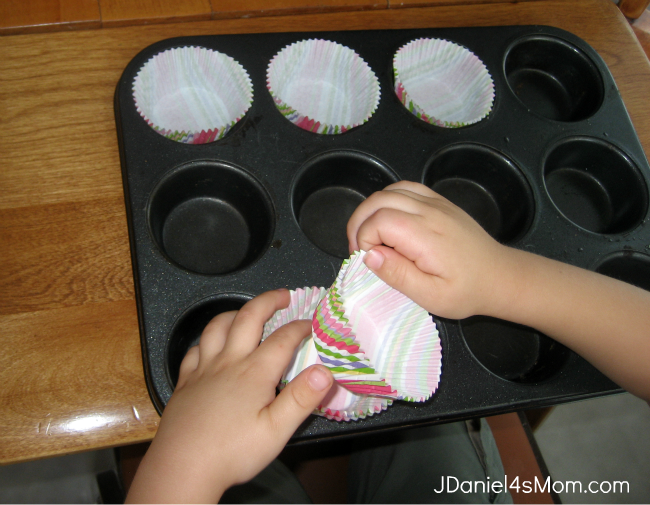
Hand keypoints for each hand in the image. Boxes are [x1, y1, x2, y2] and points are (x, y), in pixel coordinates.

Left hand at [125, 289, 333, 504]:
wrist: (182, 468)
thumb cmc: (232, 452)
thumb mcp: (277, 431)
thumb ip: (302, 398)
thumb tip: (325, 370)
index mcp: (254, 372)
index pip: (283, 338)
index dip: (301, 327)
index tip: (313, 324)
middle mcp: (228, 362)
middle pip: (248, 318)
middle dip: (268, 301)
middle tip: (283, 295)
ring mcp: (203, 369)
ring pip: (217, 327)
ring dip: (235, 312)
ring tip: (247, 311)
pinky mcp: (185, 382)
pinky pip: (194, 349)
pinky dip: (206, 340)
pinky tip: (211, 346)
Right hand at [347, 181, 512, 318]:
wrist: (500, 276)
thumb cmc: (467, 291)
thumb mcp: (431, 296)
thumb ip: (398, 275)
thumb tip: (369, 256)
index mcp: (426, 235)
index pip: (378, 221)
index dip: (364, 240)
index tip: (369, 262)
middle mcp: (429, 211)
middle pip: (377, 201)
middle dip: (359, 223)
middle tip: (360, 250)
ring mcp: (435, 203)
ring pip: (388, 191)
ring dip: (371, 212)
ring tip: (371, 237)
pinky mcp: (439, 202)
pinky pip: (404, 188)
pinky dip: (387, 201)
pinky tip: (388, 221)